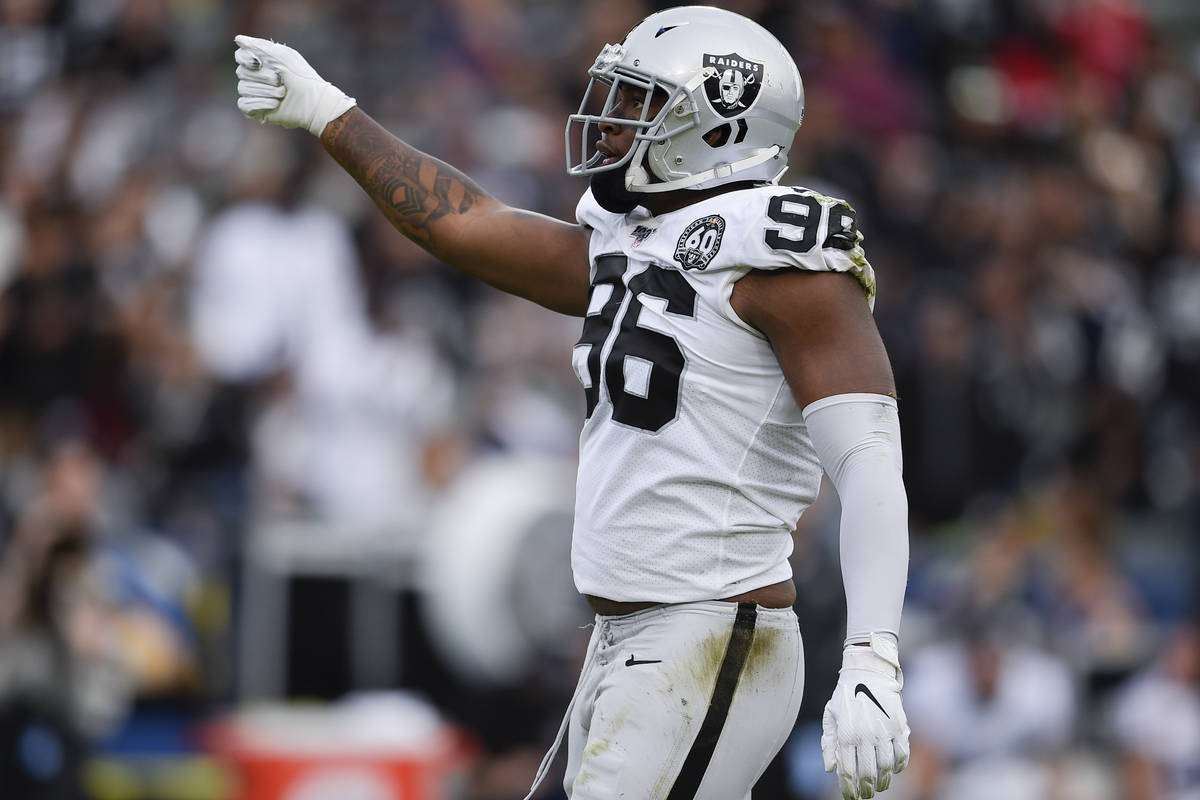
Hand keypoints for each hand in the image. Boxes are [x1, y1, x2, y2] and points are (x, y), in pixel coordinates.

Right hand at [233, 34, 355, 135]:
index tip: (258, 63)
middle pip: (241, 72)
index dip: (246, 59)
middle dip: (262, 77)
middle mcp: (254, 77)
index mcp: (260, 62)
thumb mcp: (283, 56)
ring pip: (243, 88)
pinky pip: (244, 104)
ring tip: (282, 94)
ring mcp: (254, 94)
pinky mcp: (255, 110)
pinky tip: (274, 104)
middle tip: (280, 81)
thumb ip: (259, 45)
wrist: (313, 101)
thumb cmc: (300, 76)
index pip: (240, 56)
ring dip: (265, 91)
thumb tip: (238, 39)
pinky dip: (259, 103)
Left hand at [821, 633, 910, 799]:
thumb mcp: (830, 716)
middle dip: (867, 789)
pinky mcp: (899, 727)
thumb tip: (831, 769)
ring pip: (887, 767)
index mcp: (846, 733)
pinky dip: (899, 766)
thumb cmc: (846, 696)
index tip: (851, 797)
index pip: (847, 771)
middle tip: (866, 794)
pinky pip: (902, 754)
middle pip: (868, 773)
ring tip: (879, 785)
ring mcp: (884, 732)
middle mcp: (866, 735)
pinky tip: (893, 769)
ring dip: (883, 781)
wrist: (868, 672)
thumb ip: (829, 743)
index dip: (849, 788)